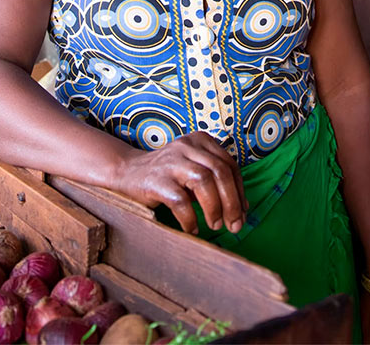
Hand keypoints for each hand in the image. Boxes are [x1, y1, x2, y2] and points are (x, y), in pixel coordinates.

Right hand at [107, 132, 247, 234]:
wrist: (127, 172)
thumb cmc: (168, 176)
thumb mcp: (194, 171)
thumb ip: (216, 183)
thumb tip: (242, 209)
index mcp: (200, 141)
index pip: (229, 165)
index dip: (240, 191)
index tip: (242, 213)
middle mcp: (186, 147)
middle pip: (220, 171)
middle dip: (232, 202)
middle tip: (234, 225)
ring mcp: (170, 162)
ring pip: (203, 181)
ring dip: (214, 208)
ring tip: (215, 226)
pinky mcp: (156, 180)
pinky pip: (180, 201)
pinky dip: (190, 218)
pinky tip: (192, 228)